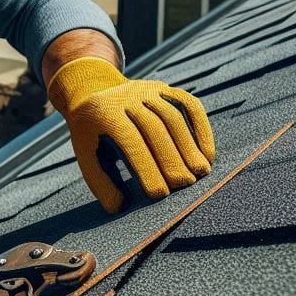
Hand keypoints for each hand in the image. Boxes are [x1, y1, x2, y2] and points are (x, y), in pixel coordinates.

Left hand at [46, 56, 215, 212]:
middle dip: (171, 158)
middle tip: (185, 185)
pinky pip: (189, 105)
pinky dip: (202, 129)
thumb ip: (100, 182)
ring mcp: (147, 88)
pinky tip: (207, 154)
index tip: (159, 194)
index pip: (129, 140)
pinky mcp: (165, 87)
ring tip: (200, 173)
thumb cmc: (93, 136)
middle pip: (154, 127)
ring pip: (173, 117)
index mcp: (102, 112)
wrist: (93, 93)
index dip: (146, 167)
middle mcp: (126, 96)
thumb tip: (120, 207)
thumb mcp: (87, 155)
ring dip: (189, 146)